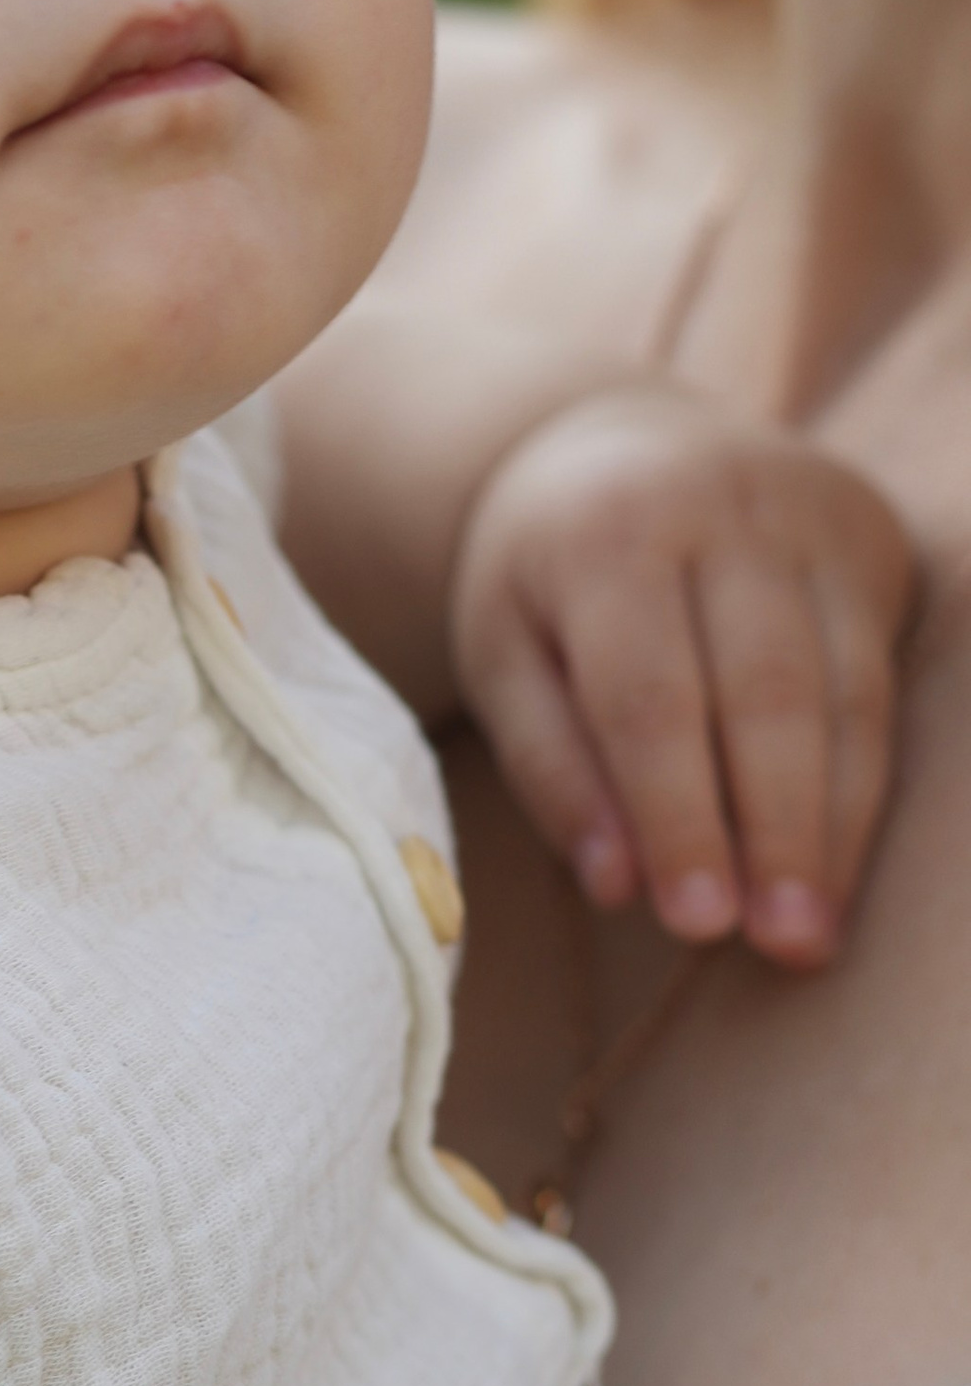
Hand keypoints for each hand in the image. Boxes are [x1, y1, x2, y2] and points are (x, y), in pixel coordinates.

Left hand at [450, 385, 914, 964]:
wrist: (619, 440)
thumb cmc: (546, 576)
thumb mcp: (505, 653)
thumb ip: (552, 765)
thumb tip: (617, 883)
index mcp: (608, 533)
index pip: (652, 697)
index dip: (680, 817)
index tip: (695, 924)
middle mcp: (722, 507)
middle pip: (766, 693)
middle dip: (776, 830)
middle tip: (780, 945)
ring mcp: (811, 516)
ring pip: (842, 691)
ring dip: (835, 823)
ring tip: (813, 932)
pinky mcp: (870, 538)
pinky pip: (879, 680)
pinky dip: (864, 783)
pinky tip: (840, 862)